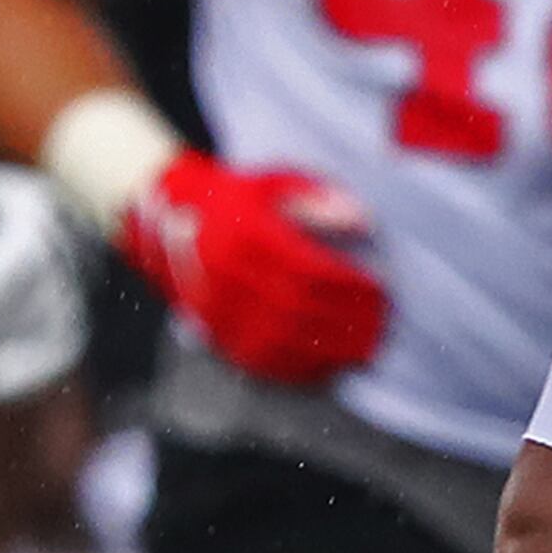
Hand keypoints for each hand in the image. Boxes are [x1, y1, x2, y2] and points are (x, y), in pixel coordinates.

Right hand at [122, 155, 388, 386]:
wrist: (169, 215)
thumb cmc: (240, 199)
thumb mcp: (275, 184)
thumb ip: (318, 200)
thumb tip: (364, 220)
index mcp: (244, 234)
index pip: (308, 269)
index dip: (349, 285)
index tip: (381, 290)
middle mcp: (227, 273)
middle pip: (300, 308)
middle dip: (347, 321)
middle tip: (382, 325)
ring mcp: (218, 306)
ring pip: (283, 340)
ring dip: (332, 351)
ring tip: (367, 349)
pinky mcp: (215, 333)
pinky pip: (263, 361)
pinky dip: (303, 368)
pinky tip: (334, 365)